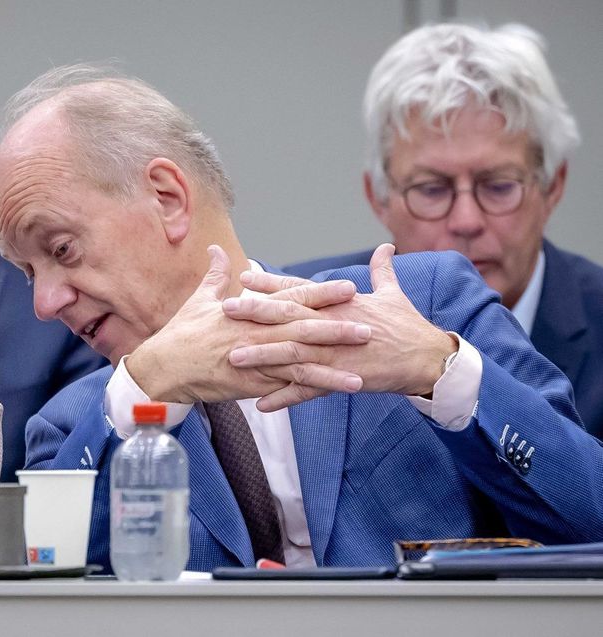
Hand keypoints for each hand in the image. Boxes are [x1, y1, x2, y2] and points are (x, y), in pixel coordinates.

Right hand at [127, 245, 370, 403]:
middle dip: (339, 323)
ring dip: (337, 357)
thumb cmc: (180, 334)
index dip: (321, 294)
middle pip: (305, 326)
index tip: (349, 287)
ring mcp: (257, 358)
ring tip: (366, 357)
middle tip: (371, 321)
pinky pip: (292, 384)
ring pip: (304, 356)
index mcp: (249, 312)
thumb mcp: (198, 300)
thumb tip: (216, 250)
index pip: (291, 299)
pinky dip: (320, 385)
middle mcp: (258, 332)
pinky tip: (345, 387)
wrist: (164, 368)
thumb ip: (214, 276)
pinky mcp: (254, 382)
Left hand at [227, 244, 456, 410]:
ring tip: (232, 356)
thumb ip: (383, 271)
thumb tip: (386, 247)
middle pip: (288, 316)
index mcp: (341, 303)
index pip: (300, 290)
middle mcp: (333, 325)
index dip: (271, 283)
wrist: (429, 358)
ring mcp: (336, 353)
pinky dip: (285, 397)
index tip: (244, 276)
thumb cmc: (409, 325)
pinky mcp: (342, 378)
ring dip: (261, 355)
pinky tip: (261, 404)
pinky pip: (309, 389)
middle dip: (255, 312)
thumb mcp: (395, 294)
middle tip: (225, 309)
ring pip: (292, 353)